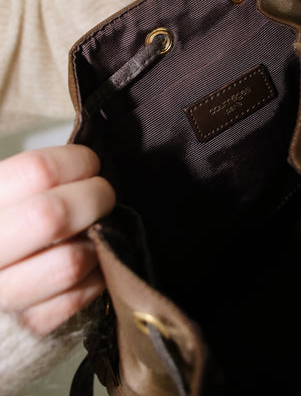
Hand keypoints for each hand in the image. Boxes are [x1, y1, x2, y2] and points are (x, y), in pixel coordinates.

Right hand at [0, 144, 114, 335]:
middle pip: (52, 215)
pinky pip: (77, 299)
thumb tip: (90, 163)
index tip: (90, 164)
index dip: (77, 161)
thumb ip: (38, 180)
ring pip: (70, 262)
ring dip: (96, 242)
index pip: (37, 171)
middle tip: (104, 195)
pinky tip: (92, 263)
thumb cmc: (10, 227)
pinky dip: (95, 277)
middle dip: (95, 197)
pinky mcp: (29, 326)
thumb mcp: (9, 197)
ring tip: (94, 231)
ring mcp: (3, 294)